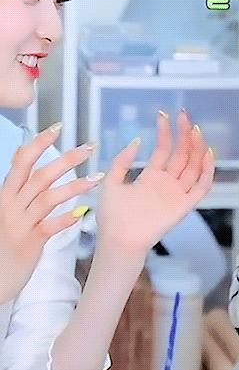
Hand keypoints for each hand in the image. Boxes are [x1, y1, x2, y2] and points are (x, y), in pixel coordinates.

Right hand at [0, 123, 100, 303]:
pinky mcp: (30, 243)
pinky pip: (50, 227)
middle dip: (66, 159)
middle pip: (40, 176)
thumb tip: (19, 151)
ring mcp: (20, 224)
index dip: (39, 143)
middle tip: (90, 147)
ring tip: (98, 178)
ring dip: (74, 186)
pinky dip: (67, 219)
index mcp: (7, 194)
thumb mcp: (6, 207)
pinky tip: (84, 214)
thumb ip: (16, 183)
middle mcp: (11, 206)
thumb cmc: (4, 239)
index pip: (22, 162)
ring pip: (48, 199)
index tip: (58, 126)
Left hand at [95, 110, 214, 254]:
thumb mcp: (111, 182)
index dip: (166, 132)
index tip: (165, 115)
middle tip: (185, 117)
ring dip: (197, 148)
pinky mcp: (185, 205)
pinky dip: (207, 171)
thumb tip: (137, 140)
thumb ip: (122, 162)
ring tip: (196, 130)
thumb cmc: (113, 216)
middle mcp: (168, 182)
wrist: (119, 240)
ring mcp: (178, 192)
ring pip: (194, 166)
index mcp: (151, 176)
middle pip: (182, 154)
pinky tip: (208, 154)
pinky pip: (202, 187)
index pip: (164, 149)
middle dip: (184, 134)